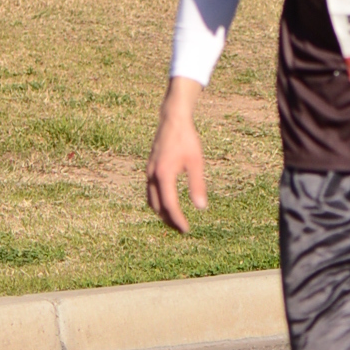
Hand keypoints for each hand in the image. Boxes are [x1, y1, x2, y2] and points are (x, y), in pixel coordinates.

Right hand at [145, 83, 207, 234]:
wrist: (173, 120)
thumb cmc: (186, 140)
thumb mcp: (196, 162)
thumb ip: (197, 185)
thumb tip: (201, 207)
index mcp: (164, 175)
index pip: (170, 205)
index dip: (178, 219)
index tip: (187, 230)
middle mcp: (152, 175)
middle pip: (157, 206)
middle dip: (169, 220)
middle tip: (182, 229)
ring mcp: (149, 172)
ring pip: (151, 200)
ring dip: (162, 212)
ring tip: (175, 219)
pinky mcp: (150, 169)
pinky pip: (150, 192)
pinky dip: (158, 202)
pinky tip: (169, 203)